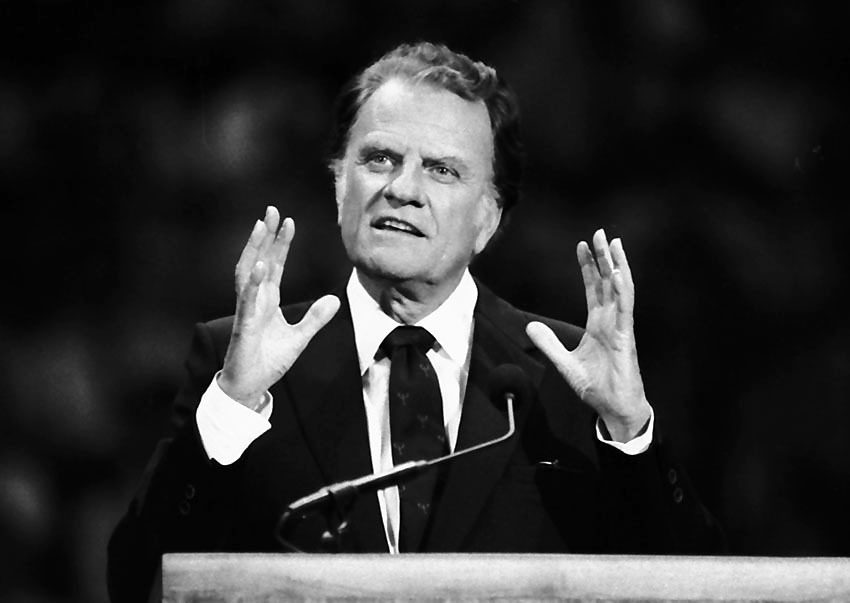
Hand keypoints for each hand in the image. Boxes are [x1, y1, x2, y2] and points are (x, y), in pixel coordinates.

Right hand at [219, 206, 339, 407]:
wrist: (250, 387)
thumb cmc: (268, 361)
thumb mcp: (300, 338)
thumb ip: (316, 318)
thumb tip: (335, 299)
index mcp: (267, 300)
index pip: (275, 265)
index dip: (281, 243)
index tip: (289, 221)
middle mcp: (255, 300)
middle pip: (259, 260)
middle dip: (266, 236)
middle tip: (272, 210)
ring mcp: (247, 311)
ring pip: (247, 273)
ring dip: (254, 249)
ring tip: (261, 227)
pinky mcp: (243, 326)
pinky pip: (247, 300)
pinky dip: (253, 282)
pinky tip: (260, 265)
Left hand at [526, 229, 650, 441]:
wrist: (614, 408)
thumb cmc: (596, 387)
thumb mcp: (564, 363)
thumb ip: (549, 344)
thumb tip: (529, 326)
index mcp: (598, 324)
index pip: (593, 288)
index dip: (588, 267)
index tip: (581, 245)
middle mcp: (610, 321)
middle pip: (607, 282)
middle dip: (603, 257)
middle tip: (599, 232)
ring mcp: (620, 327)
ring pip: (620, 289)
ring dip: (616, 265)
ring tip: (612, 243)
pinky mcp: (625, 337)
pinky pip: (625, 309)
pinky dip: (622, 289)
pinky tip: (617, 273)